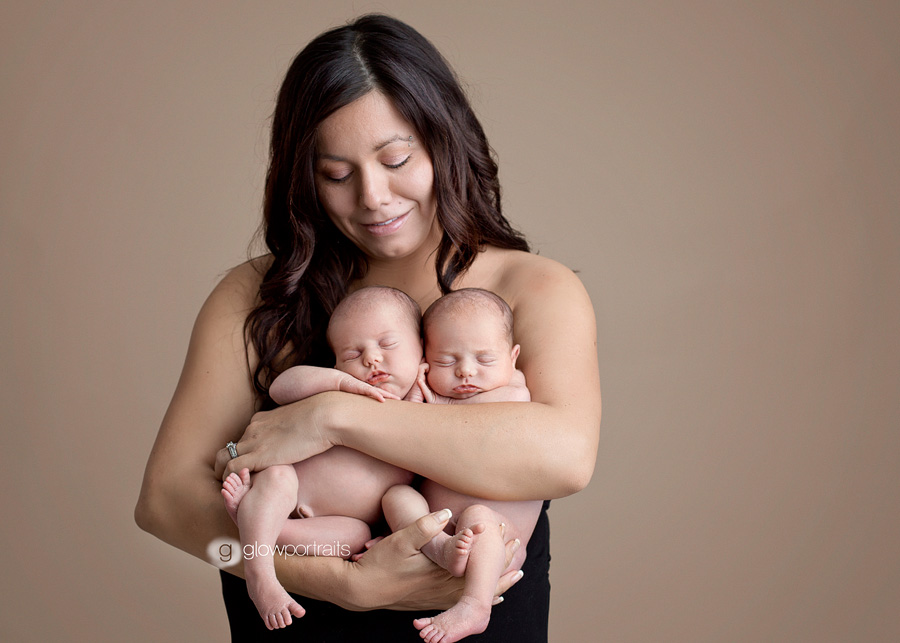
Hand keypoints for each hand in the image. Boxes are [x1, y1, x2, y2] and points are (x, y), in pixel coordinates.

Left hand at [214, 395, 333, 478]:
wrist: (324, 416)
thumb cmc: (322, 418)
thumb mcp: (302, 421)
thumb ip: (294, 429)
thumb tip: (302, 436)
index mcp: (263, 419)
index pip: (245, 437)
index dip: (244, 452)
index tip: (248, 465)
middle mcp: (253, 428)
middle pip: (232, 448)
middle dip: (229, 463)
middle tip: (235, 479)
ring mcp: (253, 441)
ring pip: (224, 458)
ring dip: (223, 473)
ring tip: (231, 487)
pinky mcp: (257, 455)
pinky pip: (231, 469)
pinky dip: (229, 479)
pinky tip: (237, 489)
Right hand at [337, 374, 400, 401]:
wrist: (339, 380)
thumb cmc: (346, 387)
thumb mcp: (354, 393)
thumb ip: (358, 397)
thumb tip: (360, 405)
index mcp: (368, 390)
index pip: (380, 393)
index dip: (387, 396)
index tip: (394, 401)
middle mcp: (369, 388)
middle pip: (383, 393)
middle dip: (392, 396)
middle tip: (400, 400)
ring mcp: (366, 388)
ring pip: (380, 392)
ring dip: (389, 396)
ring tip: (397, 399)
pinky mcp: (362, 388)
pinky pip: (371, 392)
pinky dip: (377, 395)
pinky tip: (383, 399)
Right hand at [347, 510, 523, 610]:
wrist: (360, 591)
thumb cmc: (380, 564)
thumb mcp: (400, 540)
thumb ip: (424, 526)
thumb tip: (448, 512)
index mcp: (441, 570)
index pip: (475, 558)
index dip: (492, 545)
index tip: (503, 530)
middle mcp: (443, 586)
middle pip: (480, 576)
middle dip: (501, 562)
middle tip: (515, 544)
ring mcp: (438, 597)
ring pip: (475, 591)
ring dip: (495, 581)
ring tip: (514, 573)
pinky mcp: (431, 602)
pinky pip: (463, 602)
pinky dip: (479, 597)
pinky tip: (488, 598)